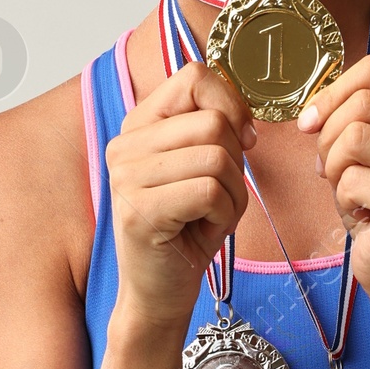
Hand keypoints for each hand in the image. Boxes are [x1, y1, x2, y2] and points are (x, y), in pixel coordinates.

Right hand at [106, 61, 256, 332]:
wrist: (159, 292)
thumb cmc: (187, 229)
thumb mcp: (202, 168)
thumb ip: (214, 130)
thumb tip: (244, 118)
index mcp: (139, 124)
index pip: (194, 77)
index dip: (231, 104)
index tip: (241, 139)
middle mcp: (125, 145)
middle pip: (213, 122)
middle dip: (237, 162)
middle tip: (219, 194)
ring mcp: (127, 177)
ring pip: (217, 158)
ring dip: (233, 193)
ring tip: (211, 215)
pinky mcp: (140, 210)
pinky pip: (210, 191)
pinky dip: (224, 214)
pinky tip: (203, 229)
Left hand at [296, 53, 369, 304]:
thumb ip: (352, 114)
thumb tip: (311, 111)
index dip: (333, 92)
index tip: (311, 122)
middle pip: (363, 102)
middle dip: (328, 137)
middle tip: (333, 170)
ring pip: (354, 138)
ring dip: (334, 169)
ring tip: (350, 191)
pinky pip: (352, 180)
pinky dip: (342, 199)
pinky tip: (363, 213)